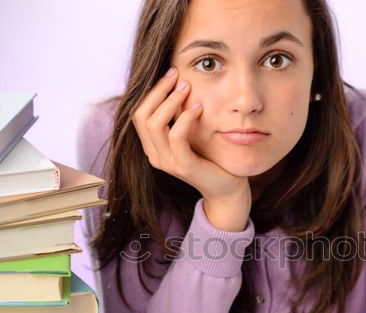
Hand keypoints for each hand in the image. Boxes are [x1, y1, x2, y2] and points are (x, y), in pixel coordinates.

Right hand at [131, 68, 250, 202]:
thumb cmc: (210, 156)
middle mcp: (154, 154)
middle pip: (141, 115)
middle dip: (158, 91)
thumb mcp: (190, 132)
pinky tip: (199, 107)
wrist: (226, 187)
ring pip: (155, 124)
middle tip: (177, 74)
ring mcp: (167, 162)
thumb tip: (177, 81)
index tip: (170, 73)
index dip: (152, 91)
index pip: (139, 112)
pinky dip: (186, 118)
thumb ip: (179, 115)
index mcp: (152, 146)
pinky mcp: (183, 166)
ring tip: (188, 87)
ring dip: (171, 101)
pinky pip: (177, 136)